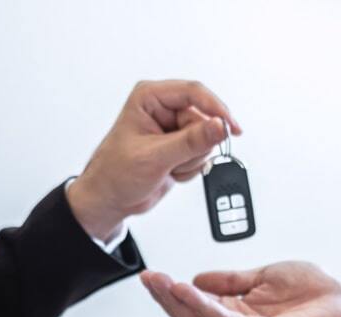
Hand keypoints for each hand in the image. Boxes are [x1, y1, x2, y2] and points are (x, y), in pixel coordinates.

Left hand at [66, 79, 241, 241]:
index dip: (215, 109)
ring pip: (205, 139)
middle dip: (194, 146)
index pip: (193, 92)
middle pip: (203, 119)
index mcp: (150, 98)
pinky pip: (201, 154)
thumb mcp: (155, 157)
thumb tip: (219, 127)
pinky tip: (170, 171)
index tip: (230, 128)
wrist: (110, 200)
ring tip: (168, 167)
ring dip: (191, 160)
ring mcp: (172, 129)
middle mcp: (163, 109)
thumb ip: (190, 142)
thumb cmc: (115, 174)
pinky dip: (189, 168)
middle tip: (175, 160)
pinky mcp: (179, 146)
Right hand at [141, 261, 340, 316]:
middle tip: (148, 279)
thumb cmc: (316, 295)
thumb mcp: (263, 278)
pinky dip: (206, 308)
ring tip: (161, 283)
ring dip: (179, 303)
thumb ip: (230, 282)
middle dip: (167, 299)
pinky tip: (189, 291)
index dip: (172, 294)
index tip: (153, 277)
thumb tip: (198, 280)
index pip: (196, 310)